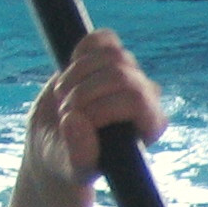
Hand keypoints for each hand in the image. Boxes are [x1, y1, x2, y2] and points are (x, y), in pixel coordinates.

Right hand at [26, 30, 165, 188]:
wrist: (56, 144)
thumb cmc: (70, 162)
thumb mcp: (73, 168)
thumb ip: (79, 154)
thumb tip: (74, 120)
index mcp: (151, 126)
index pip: (136, 100)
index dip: (101, 106)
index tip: (75, 122)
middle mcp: (148, 99)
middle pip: (121, 75)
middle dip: (83, 91)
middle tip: (66, 112)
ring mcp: (130, 76)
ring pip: (112, 54)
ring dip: (76, 73)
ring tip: (64, 97)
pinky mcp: (110, 59)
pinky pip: (103, 38)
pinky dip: (82, 50)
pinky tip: (70, 71)